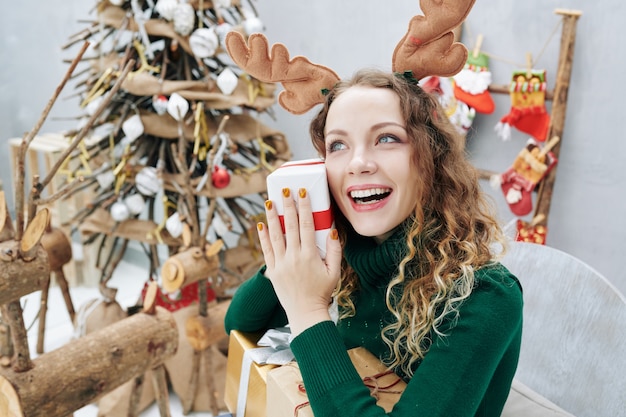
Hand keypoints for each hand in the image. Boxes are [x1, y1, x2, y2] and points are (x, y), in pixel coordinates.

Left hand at [257, 187, 341, 335]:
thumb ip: (335, 250)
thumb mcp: (334, 271)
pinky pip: (266, 250)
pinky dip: (263, 237)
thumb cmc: (322, 292)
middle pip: (289, 226)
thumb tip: (333, 229)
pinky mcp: (272, 270)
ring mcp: (281, 263)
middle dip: (287, 206)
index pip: (306, 225)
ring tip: (269, 202)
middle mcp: (293, 257)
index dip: (304, 207)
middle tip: (285, 190)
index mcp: (309, 255)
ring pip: (275, 235)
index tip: (302, 193)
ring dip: (271, 217)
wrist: (305, 313)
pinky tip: (261, 224)